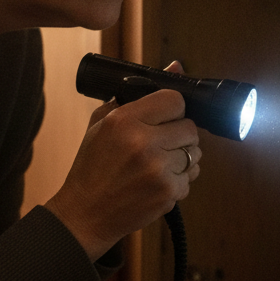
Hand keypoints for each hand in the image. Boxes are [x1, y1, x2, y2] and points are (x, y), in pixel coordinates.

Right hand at [46, 61, 200, 259]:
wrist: (84, 214)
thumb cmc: (92, 166)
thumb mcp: (102, 123)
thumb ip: (136, 94)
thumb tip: (175, 66)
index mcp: (125, 120)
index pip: (175, 100)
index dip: (172, 108)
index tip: (164, 117)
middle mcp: (145, 143)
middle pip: (190, 127)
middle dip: (179, 134)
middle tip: (161, 142)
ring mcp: (159, 170)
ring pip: (195, 152)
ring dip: (182, 157)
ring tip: (157, 164)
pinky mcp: (168, 193)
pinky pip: (190, 177)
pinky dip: (178, 179)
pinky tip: (156, 182)